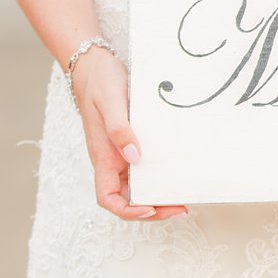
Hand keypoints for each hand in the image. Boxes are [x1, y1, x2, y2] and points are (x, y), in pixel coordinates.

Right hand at [70, 48, 186, 221]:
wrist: (95, 66)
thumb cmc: (99, 82)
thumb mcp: (110, 101)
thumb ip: (119, 129)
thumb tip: (133, 157)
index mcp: (102, 156)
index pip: (108, 198)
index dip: (127, 210)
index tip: (150, 209)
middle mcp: (110, 160)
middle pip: (127, 198)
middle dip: (153, 209)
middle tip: (182, 207)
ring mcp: (119, 153)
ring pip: (137, 186)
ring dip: (157, 195)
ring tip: (183, 196)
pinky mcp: (129, 143)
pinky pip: (143, 168)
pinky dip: (158, 176)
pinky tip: (175, 173)